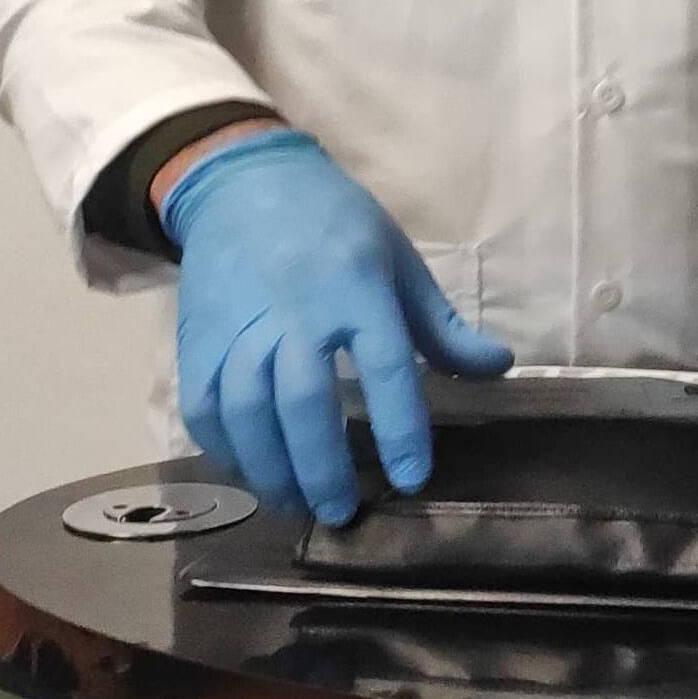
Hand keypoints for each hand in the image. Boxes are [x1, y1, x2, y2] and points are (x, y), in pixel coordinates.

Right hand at [162, 130, 514, 525]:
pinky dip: (225, 449)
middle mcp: (296, 313)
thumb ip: (444, 327)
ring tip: (298, 505)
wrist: (246, 185)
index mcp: (357, 289)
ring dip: (272, 469)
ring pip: (248, 412)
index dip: (400, 427)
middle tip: (340, 513)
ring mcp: (239, 328)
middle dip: (323, 466)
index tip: (411, 478)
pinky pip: (204, 407)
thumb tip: (500, 368)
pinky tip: (253, 472)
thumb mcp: (400, 262)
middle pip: (305, 401)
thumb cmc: (337, 225)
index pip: (386, 366)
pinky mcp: (197, 341)